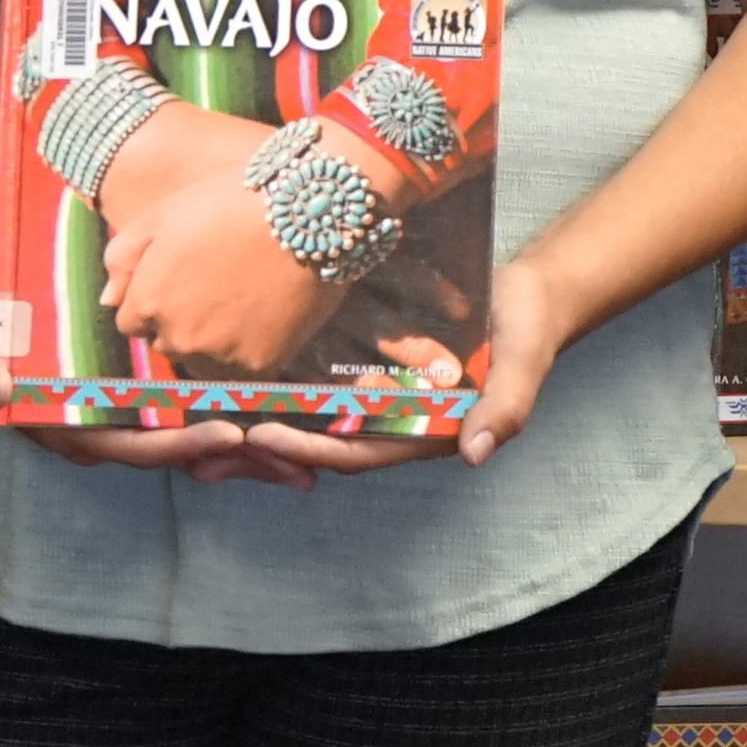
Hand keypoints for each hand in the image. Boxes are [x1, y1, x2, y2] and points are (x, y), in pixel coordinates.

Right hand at [0, 303, 334, 486]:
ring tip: (307, 460)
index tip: (226, 433)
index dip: (179, 443)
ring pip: (193, 443)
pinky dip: (234, 420)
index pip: (132, 443)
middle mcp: (107, 432)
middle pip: (178, 453)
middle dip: (235, 461)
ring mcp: (128, 420)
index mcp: (72, 431)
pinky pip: (192, 417)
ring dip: (248, 454)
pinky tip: (281, 423)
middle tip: (296, 462)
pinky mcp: (143, 400)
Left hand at [93, 100, 345, 371]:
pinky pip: (243, 371)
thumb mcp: (162, 214)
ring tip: (241, 301)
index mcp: (147, 302)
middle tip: (217, 284)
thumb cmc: (229, 200)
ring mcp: (220, 355)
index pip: (133, 321)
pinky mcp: (261, 365)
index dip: (156, 297)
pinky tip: (265, 316)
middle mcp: (176, 337)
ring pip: (203, 361)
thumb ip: (122, 257)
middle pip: (167, 342)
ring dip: (213, 341)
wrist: (306, 209)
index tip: (186, 276)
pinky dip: (249, 351)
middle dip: (182, 320)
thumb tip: (107, 299)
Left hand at [233, 253, 553, 476]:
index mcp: (431, 433)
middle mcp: (403, 421)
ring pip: (321, 414)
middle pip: (329, 440)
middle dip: (276, 442)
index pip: (360, 449)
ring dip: (274, 416)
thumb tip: (474, 453)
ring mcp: (389, 395)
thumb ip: (504, 408)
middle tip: (214, 430)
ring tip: (213, 408)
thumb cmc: (529, 327)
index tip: (261, 434)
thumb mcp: (523, 362)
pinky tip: (249, 368)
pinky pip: (329, 378)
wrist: (533, 292)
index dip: (310, 447)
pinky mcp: (379, 365)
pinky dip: (294, 381)